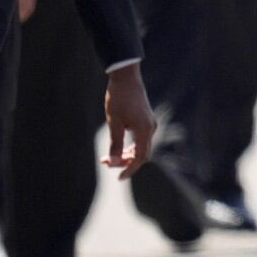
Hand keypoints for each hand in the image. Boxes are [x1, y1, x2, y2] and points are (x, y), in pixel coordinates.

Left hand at [102, 65, 156, 179]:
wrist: (126, 78)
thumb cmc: (119, 99)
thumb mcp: (114, 123)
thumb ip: (115, 144)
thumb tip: (113, 162)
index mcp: (145, 130)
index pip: (141, 157)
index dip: (130, 169)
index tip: (118, 178)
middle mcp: (150, 128)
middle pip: (141, 153)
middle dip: (125, 161)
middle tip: (106, 163)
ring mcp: (149, 123)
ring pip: (140, 146)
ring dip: (126, 153)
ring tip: (108, 156)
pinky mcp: (145, 118)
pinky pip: (140, 138)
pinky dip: (129, 145)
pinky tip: (117, 145)